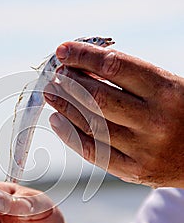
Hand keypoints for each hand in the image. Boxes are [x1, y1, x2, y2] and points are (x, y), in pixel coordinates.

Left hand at [44, 41, 183, 187]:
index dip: (83, 56)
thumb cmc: (182, 112)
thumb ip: (130, 78)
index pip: (114, 66)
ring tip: (51, 93)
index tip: (63, 50)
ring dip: (64, 105)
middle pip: (97, 96)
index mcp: (166, 89)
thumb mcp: (167, 86)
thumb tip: (82, 67)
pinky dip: (69, 135)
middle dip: (69, 81)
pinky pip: (93, 151)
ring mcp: (144, 148)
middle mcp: (155, 119)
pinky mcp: (134, 171)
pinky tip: (57, 121)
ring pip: (91, 123)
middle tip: (55, 74)